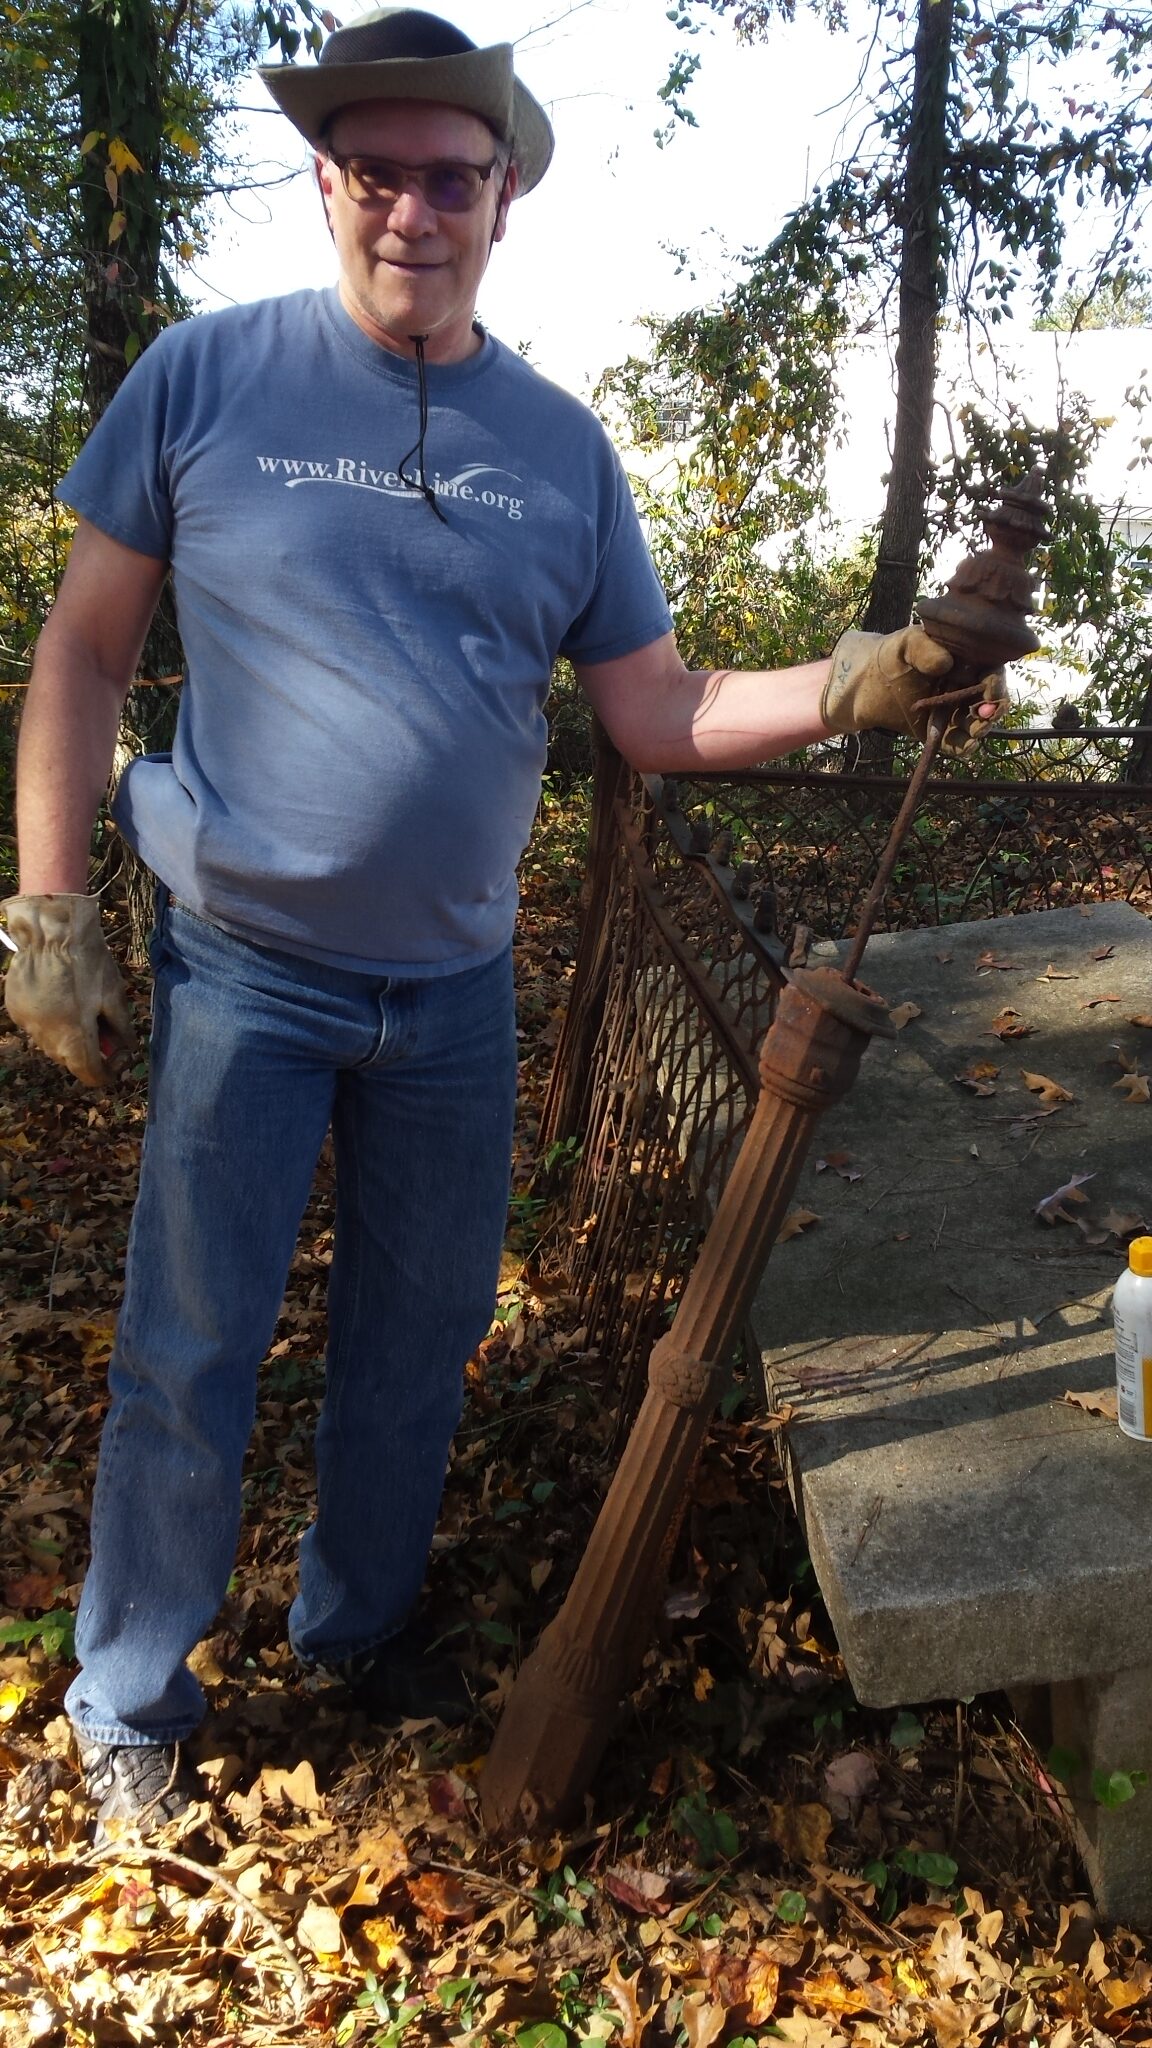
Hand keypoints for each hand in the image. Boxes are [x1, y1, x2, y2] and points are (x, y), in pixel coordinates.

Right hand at [2, 894, 134, 1087]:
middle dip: (87, 1053)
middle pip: (69, 1060)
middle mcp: (47, 1037)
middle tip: (102, 1032)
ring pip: (51, 1044)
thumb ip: (121, 1028)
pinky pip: (36, 1025)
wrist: (50, 932)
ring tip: (79, 1011)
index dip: (105, 1074)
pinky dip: (49, 1021)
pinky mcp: (16, 1010)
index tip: (114, 1067)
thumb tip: (127, 1048)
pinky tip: (58, 999)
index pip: (89, 1074)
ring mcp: (28, 1024)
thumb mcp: (113, 995)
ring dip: (66, 1037)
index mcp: (75, 1037)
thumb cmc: (87, 961)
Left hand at [822, 625, 1007, 755]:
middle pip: (991, 701)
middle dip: (992, 709)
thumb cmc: (889, 657)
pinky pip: (959, 743)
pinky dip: (964, 746)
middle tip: (983, 713)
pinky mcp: (940, 731)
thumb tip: (946, 664)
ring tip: (973, 730)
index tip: (988, 690)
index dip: (996, 682)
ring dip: (980, 728)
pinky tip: (965, 744)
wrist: (864, 685)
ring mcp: (954, 711)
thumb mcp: (905, 643)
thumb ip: (924, 647)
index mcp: (966, 662)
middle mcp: (966, 687)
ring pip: (978, 723)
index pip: (992, 671)